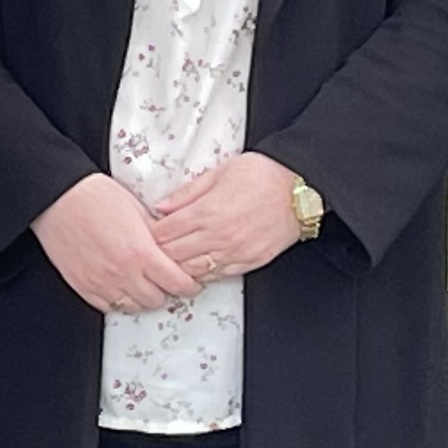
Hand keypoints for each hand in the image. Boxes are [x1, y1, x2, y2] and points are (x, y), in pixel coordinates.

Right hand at [34, 171, 199, 315]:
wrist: (57, 198)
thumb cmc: (95, 196)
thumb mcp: (137, 209)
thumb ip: (157, 233)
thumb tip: (171, 246)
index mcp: (141, 252)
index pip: (176, 283)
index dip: (188, 285)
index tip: (190, 283)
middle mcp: (123, 273)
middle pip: (156, 299)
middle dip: (165, 291)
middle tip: (164, 280)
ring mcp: (102, 283)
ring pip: (133, 306)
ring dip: (141, 297)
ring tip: (141, 283)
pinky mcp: (83, 286)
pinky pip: (108, 306)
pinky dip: (118, 299)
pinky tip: (120, 285)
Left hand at [149, 151, 306, 283]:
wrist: (300, 187)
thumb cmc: (262, 174)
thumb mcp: (219, 172)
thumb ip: (187, 193)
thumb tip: (161, 206)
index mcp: (207, 212)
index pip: (165, 233)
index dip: (151, 234)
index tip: (147, 231)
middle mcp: (219, 237)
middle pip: (174, 256)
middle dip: (160, 253)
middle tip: (154, 248)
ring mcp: (236, 252)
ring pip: (194, 271)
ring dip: (180, 267)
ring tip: (173, 259)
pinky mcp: (251, 262)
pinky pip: (218, 276)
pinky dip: (204, 272)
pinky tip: (199, 264)